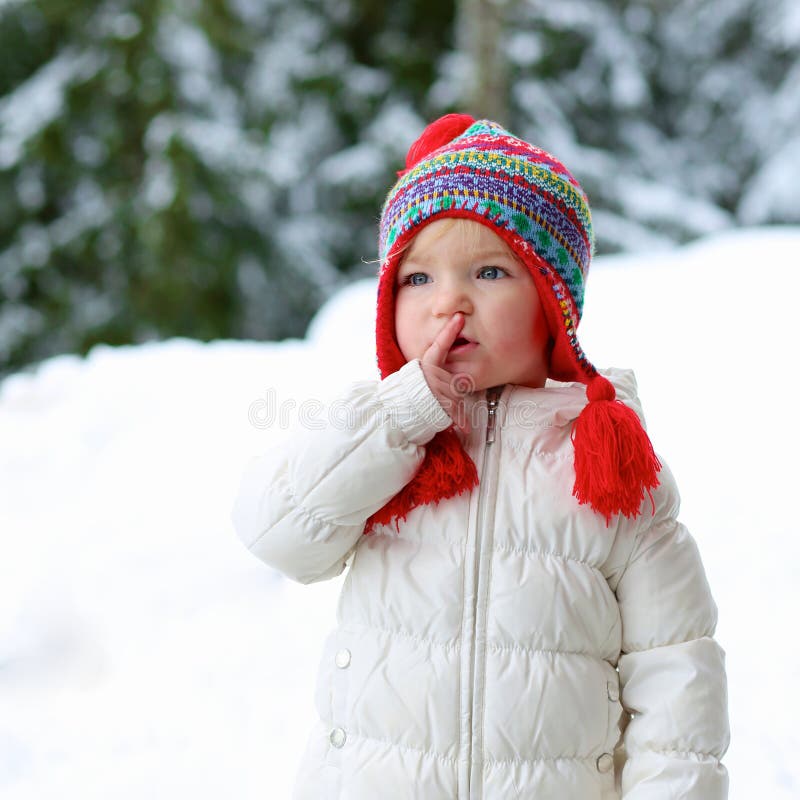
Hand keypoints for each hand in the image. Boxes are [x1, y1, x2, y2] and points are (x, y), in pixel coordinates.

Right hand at [419, 313, 472, 433]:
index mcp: (426, 365)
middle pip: (455, 381)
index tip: (460, 317)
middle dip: (455, 393)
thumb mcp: (421, 378)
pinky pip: (454, 412)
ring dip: (455, 407)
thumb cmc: (411, 396)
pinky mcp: (437, 404)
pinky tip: (466, 429)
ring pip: (456, 396)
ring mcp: (434, 389)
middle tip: (442, 399)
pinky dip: (460, 421)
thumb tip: (455, 366)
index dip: (449, 331)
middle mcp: (430, 374)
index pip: (439, 345)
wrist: (396, 413)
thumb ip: (436, 371)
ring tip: (445, 412)